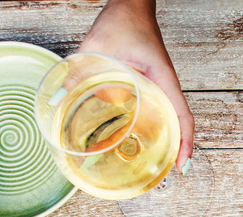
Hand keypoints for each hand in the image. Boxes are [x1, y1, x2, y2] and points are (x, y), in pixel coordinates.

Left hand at [79, 0, 193, 169]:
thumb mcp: (97, 45)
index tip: (182, 165)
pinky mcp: (152, 84)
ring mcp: (160, 85)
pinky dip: (158, 126)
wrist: (131, 6)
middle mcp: (166, 85)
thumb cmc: (123, 20)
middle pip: (180, 123)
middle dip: (179, 149)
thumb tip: (58, 99)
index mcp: (163, 78)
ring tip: (161, 162)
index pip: (182, 115)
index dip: (184, 142)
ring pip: (172, 118)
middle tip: (170, 173)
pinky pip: (160, 109)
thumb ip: (77, 71)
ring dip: (171, 140)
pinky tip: (143, 137)